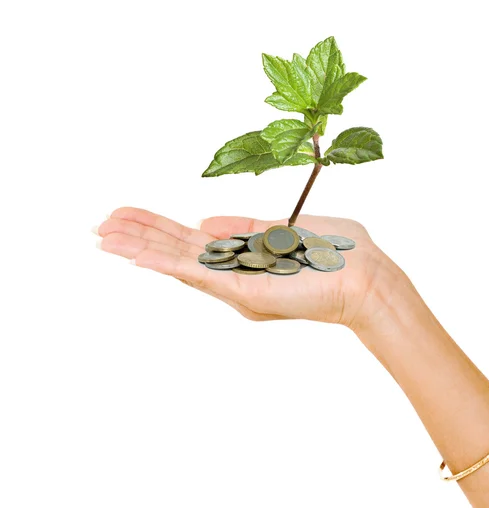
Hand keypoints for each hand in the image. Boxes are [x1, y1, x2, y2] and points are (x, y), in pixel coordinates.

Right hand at [96, 207, 400, 326]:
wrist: (367, 279)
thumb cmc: (339, 253)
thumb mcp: (287, 228)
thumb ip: (247, 226)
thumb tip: (204, 222)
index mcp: (245, 256)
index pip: (193, 241)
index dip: (160, 228)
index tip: (131, 216)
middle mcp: (235, 273)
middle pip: (178, 251)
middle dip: (139, 236)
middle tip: (101, 224)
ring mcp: (236, 284)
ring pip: (179, 263)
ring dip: (139, 247)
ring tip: (103, 235)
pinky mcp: (244, 291)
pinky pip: (196, 274)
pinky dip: (162, 263)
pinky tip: (133, 253)